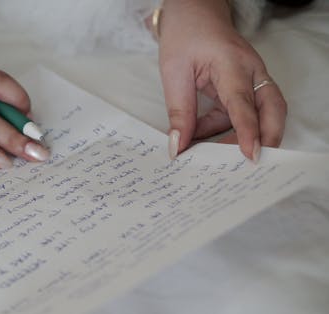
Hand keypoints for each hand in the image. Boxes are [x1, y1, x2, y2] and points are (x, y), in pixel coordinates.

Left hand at [158, 0, 286, 161]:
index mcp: (232, 63)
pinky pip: (242, 112)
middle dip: (268, 138)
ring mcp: (252, 77)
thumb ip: (178, 112)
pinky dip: (227, 128)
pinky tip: (203, 135)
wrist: (194, 12)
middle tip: (251, 165)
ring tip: (221, 158)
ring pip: (264, 112)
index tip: (251, 155)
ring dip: (246, 136)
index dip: (248, 132)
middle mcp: (250, 71)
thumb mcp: (173, 73)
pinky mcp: (245, 85)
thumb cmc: (184, 36)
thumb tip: (178, 147)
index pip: (243, 103)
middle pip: (273, 109)